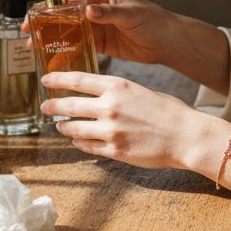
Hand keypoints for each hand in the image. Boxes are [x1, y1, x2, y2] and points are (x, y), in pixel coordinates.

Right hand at [23, 0, 175, 64]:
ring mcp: (94, 23)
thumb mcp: (130, 14)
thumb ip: (108, 12)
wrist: (167, 42)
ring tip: (32, 44)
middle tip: (27, 26)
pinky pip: (76, 42)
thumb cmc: (153, 20)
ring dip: (48, 33)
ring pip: (65, 25)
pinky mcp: (98, 40)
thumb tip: (88, 11)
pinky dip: (62, 47)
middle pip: (60, 6)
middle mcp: (93, 4)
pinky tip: (50, 55)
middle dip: (41, 14)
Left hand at [40, 71, 202, 169]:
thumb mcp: (139, 91)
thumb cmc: (168, 111)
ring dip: (64, 127)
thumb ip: (116, 93)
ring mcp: (110, 131)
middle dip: (52, 106)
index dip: (57, 80)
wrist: (186, 136)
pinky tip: (78, 141)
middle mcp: (109, 107)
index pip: (77, 80)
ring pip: (74, 129)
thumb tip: (97, 96)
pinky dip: (80, 143)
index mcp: (117, 86)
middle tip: (44, 107)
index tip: (45, 80)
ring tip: (61, 126)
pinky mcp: (114, 151)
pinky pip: (87, 146)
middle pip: (68, 105)